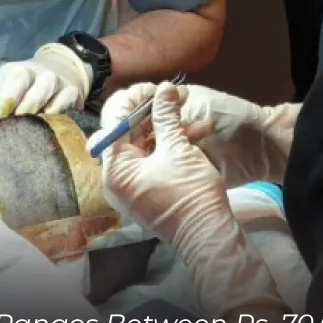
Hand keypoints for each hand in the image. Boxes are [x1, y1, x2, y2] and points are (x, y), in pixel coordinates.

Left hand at [0, 43, 90, 129]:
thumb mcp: (0, 90)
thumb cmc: (20, 86)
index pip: (11, 84)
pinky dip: (53, 123)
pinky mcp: (72, 96)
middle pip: (31, 96)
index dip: (1, 105)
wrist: (57, 71)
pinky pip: (64, 112)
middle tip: (8, 133)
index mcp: (17, 72)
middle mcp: (40, 75)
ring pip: (49, 105)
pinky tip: (45, 134)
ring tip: (26, 136)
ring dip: (36, 121)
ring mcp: (58, 85)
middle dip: (20, 115)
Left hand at [93, 82, 283, 318]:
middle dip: (152, 112)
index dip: (135, 100)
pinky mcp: (148, 190)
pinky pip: (153, 160)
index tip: (156, 88)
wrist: (207, 234)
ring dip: (166, 127)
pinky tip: (196, 132)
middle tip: (172, 96)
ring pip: (144, 145)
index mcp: (115, 169)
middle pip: (127, 134)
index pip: (115, 122)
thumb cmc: (189, 193)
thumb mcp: (178, 149)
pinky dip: (170, 145)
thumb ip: (166, 116)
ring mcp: (133, 186)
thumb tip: (165, 89)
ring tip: (189, 112)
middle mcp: (117, 178)